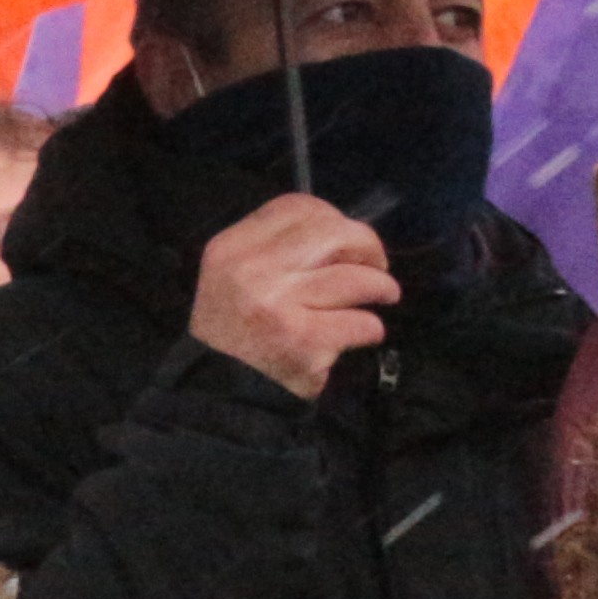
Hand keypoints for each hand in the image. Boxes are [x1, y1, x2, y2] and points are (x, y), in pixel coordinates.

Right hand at [186, 191, 396, 399]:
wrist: (217, 390)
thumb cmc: (237, 329)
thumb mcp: (236, 274)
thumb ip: (278, 247)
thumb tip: (345, 233)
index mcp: (231, 248)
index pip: (297, 208)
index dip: (333, 219)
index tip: (344, 243)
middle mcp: (249, 271)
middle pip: (335, 233)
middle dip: (369, 249)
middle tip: (376, 268)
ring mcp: (274, 306)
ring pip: (357, 279)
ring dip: (380, 290)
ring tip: (380, 299)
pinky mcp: (301, 341)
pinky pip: (361, 323)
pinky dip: (370, 330)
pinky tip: (361, 335)